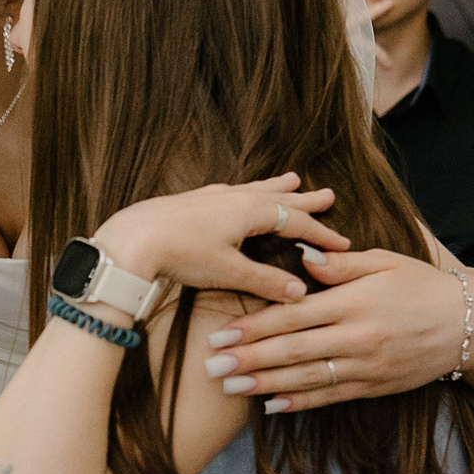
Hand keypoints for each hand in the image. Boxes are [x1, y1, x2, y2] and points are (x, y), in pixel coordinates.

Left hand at [85, 174, 353, 302]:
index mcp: (250, 211)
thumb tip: (300, 293)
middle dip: (304, 201)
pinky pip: (229, 191)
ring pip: (253, 189)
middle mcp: (233, 197)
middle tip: (328, 195)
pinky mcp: (190, 201)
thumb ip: (265, 281)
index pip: (295, 222)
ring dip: (275, 188)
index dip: (320, 234)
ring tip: (291, 180)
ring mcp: (211, 196)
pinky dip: (245, 191)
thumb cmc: (179, 254)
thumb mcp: (228, 272)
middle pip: (278, 198)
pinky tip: (237, 192)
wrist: (131, 240)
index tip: (342, 243)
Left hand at [202, 247, 473, 408]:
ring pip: (306, 377)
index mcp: (355, 301)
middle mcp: (358, 337)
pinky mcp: (376, 386)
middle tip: (210, 366)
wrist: (470, 325)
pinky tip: (270, 404)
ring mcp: (367, 366)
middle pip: (292, 350)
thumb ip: (341, 265)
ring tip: (229, 387)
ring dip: (263, 383)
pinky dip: (299, 402)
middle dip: (247, 359)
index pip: (293, 315)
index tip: (220, 332)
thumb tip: (300, 256)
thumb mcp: (386, 262)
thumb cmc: (423, 285)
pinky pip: (331, 397)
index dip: (253, 326)